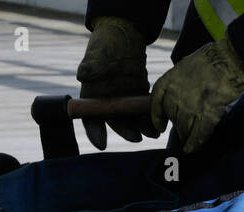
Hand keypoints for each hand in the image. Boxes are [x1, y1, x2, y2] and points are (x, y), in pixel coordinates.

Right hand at [76, 16, 153, 148]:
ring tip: (153, 133)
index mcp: (92, 97)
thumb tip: (82, 74)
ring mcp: (124, 101)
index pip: (90, 118)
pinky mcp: (138, 97)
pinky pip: (145, 110)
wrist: (123, 35)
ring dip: (142, 128)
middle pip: (115, 122)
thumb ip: (91, 65)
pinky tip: (161, 122)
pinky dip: (152, 117)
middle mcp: (107, 103)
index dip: (95, 133)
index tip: (101, 144)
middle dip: (126, 131)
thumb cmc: (105, 43)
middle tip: (136, 138)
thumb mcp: (97, 52)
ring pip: (132, 120)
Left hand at [150, 37, 243, 152]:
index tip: (160, 125)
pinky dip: (194, 143)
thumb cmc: (215, 57)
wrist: (232, 59)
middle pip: (172, 116)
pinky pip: (197, 135)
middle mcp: (177, 94)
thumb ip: (181, 79)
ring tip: (191, 137)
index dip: (157, 116)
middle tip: (186, 128)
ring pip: (183, 127)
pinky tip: (192, 149)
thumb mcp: (189, 64)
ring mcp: (191, 106)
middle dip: (178, 124)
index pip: (156, 101)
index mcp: (171, 79)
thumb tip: (181, 92)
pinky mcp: (207, 115)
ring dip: (187, 134)